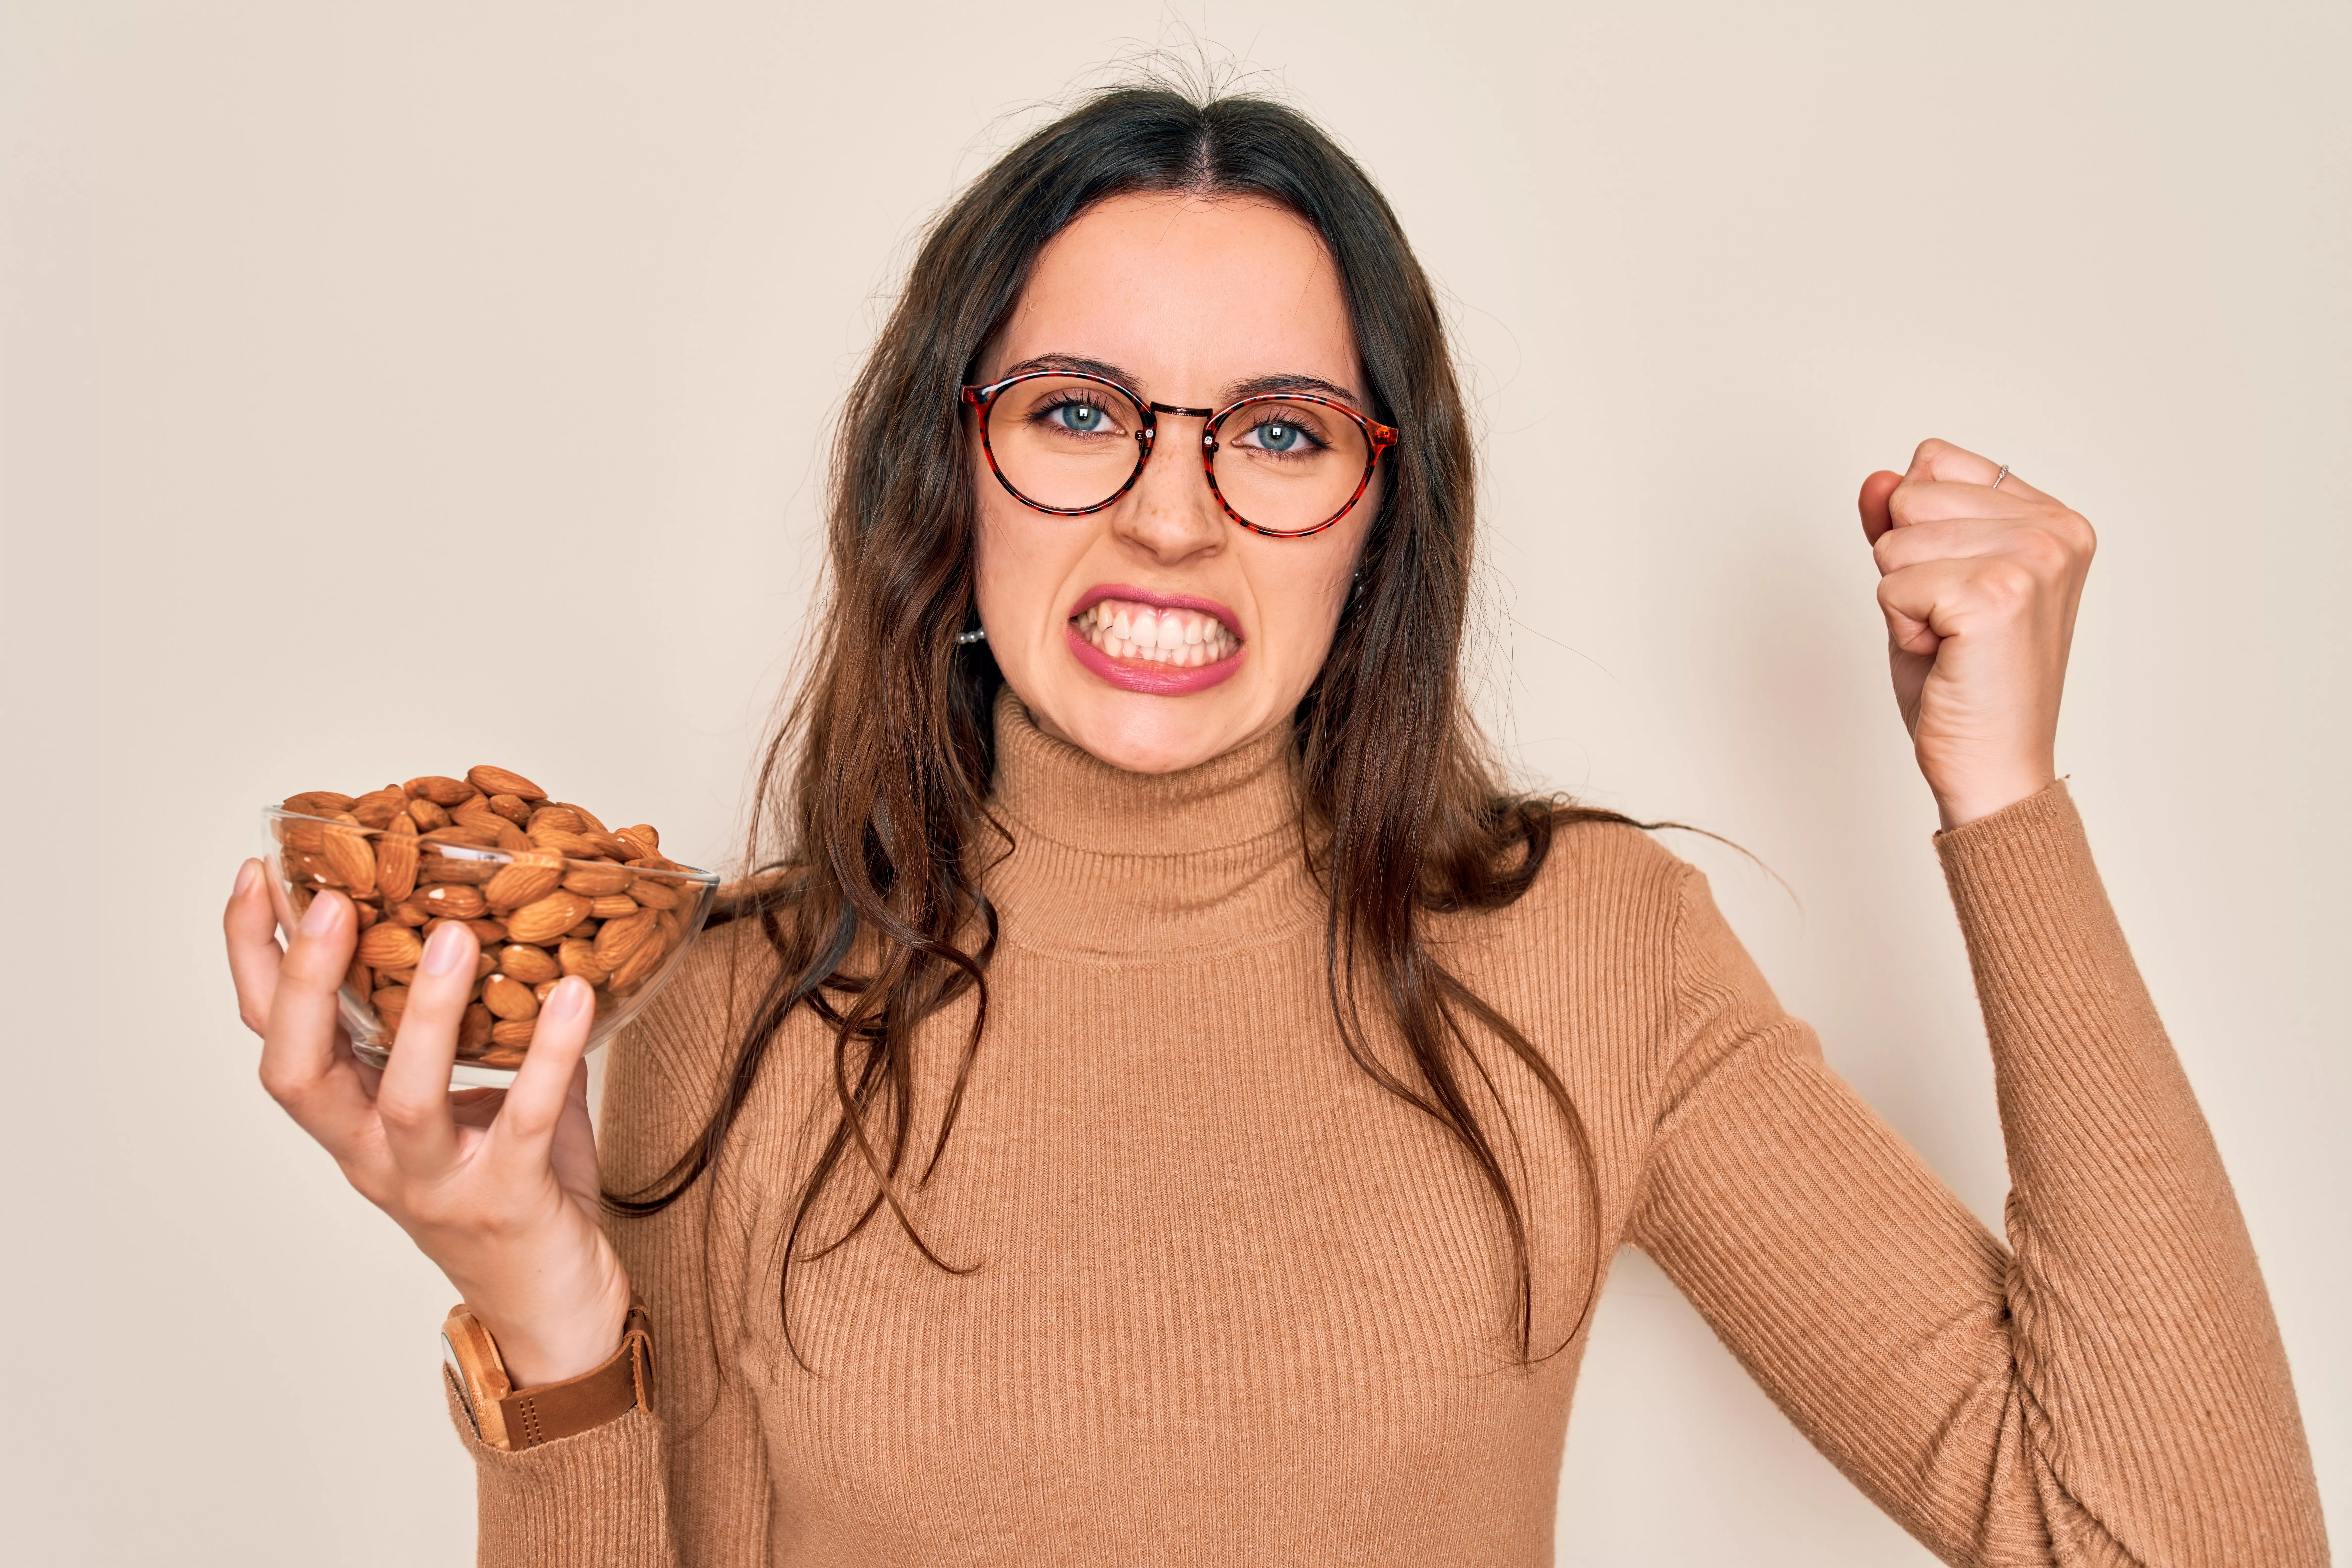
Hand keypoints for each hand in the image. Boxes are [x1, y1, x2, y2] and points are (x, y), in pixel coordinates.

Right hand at [225, 860, 631, 1386]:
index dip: (253, 959)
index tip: (258, 874)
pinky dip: (550, 1051)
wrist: (554, 1306)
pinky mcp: (506, 1201)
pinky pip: (523, 1118)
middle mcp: (374, 1156)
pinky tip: (576, 994)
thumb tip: (503, 924)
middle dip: (305, 983)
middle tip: (330, 900)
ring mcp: (435, 1183)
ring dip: (427, 1012)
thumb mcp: (477, 1101)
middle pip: (299, 1070)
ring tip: (455, 934)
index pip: (274, 1036)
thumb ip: (480, 1028)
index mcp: (354, 1123)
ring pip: (405, 1096)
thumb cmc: (515, 1193)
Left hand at [1859, 438, 2096, 828]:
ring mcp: (2033, 559)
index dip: (1919, 529)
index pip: (1935, 462)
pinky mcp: (1997, 594)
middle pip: (1911, 496)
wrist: (1992, 765)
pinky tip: (1946, 656)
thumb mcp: (1924, 584)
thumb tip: (1877, 479)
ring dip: (1904, 599)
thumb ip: (1900, 523)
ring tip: (1950, 640)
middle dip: (1907, 566)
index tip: (1954, 586)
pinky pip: (1892, 584)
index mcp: (2053, 517)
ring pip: (1895, 540)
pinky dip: (1902, 628)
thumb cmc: (1964, 682)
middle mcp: (2056, 529)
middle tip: (1950, 623)